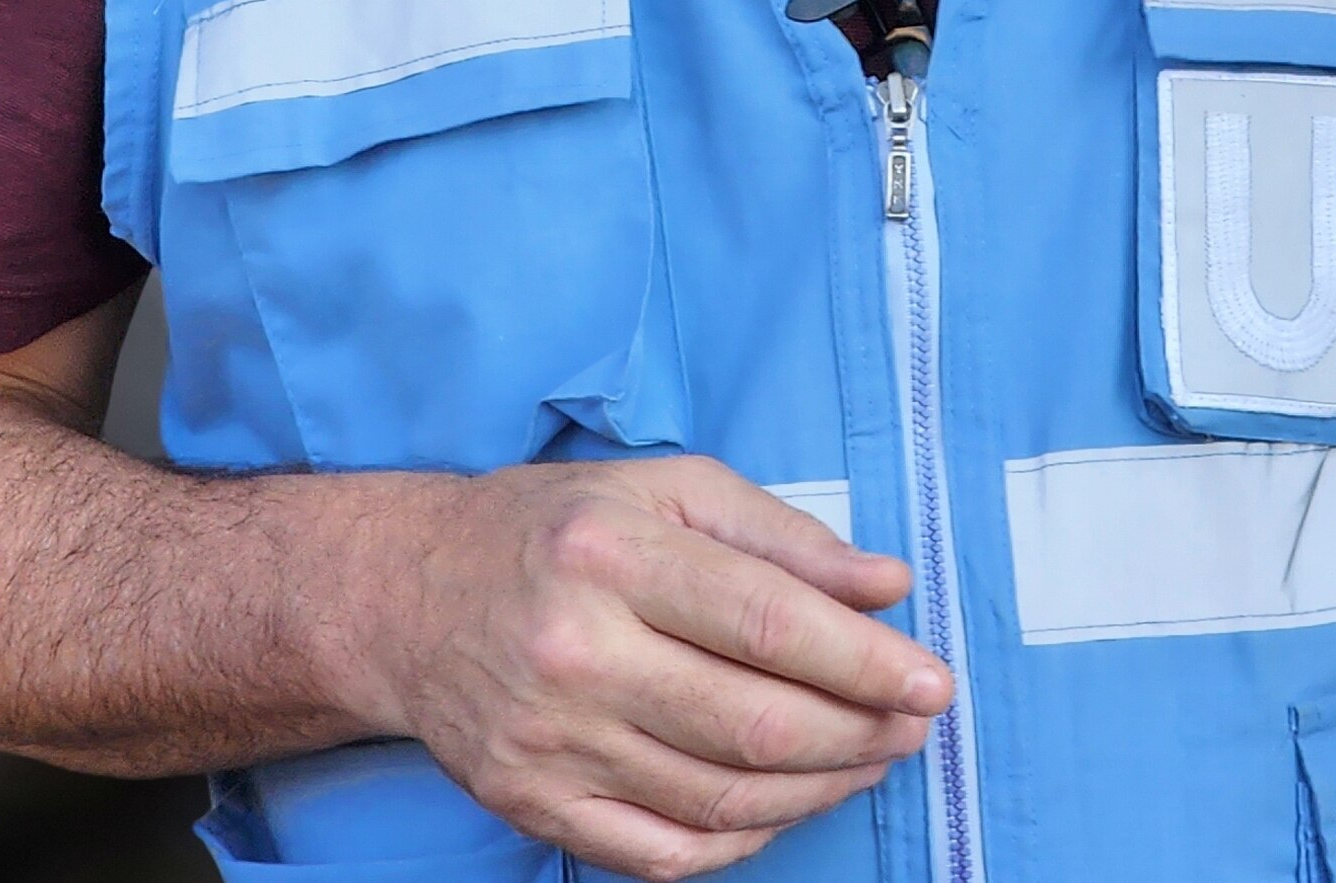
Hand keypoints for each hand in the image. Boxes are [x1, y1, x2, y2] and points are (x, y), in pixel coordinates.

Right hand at [330, 457, 951, 879]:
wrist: (404, 597)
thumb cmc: (556, 530)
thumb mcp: (665, 489)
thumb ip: (782, 536)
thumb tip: (887, 587)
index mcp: (611, 556)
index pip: (766, 622)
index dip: (864, 660)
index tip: (930, 680)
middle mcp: (574, 652)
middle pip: (753, 724)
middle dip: (859, 733)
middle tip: (913, 725)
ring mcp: (549, 742)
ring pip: (719, 799)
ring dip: (819, 790)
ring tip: (868, 760)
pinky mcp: (531, 806)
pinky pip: (662, 854)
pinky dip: (742, 843)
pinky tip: (784, 807)